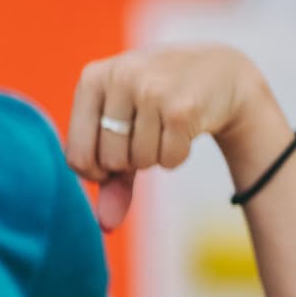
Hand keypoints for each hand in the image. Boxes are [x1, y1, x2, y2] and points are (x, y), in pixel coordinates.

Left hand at [65, 44, 266, 231]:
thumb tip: (106, 225)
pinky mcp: (181, 108)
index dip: (96, 171)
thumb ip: (110, 176)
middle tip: (147, 134)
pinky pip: (168, 160)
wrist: (218, 71)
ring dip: (155, 156)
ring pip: (140, 161)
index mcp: (92, 79)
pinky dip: (177, 156)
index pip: (77, 154)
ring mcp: (150, 90)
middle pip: (110, 161)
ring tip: (166, 127)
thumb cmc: (158, 102)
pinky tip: (184, 129)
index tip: (114, 159)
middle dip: (131, 161)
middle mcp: (119, 78)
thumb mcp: (125, 128)